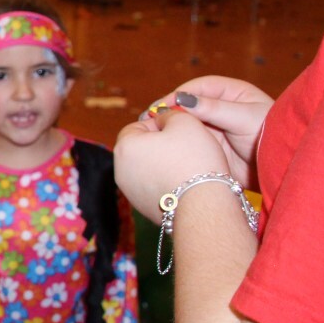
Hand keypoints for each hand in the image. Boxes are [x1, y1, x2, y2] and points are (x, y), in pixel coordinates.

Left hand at [114, 110, 232, 221]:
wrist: (203, 206)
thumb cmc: (194, 159)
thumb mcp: (185, 121)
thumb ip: (168, 114)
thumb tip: (161, 118)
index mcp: (124, 147)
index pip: (136, 126)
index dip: (158, 124)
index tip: (178, 130)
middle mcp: (120, 171)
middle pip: (140, 149)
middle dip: (160, 145)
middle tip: (185, 146)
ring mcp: (130, 192)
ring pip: (147, 169)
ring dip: (164, 164)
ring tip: (188, 165)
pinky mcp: (144, 208)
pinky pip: (154, 187)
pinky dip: (167, 183)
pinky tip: (185, 184)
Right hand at [139, 75, 271, 184]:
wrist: (283, 170)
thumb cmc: (272, 136)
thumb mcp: (243, 118)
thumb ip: (213, 108)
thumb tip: (182, 99)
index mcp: (233, 93)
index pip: (200, 87)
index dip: (180, 93)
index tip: (163, 104)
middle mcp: (222, 109)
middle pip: (189, 105)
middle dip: (170, 110)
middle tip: (150, 119)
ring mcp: (216, 128)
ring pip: (187, 124)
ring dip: (171, 127)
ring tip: (152, 132)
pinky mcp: (212, 148)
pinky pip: (191, 142)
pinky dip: (177, 142)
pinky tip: (165, 145)